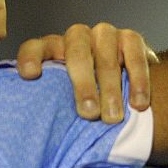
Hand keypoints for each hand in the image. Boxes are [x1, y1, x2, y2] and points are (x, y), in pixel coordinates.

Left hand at [16, 22, 155, 122]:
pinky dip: (138, 81)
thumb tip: (43, 133)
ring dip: (110, 89)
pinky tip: (138, 104)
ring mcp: (104, 34)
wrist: (124, 75)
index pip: (36, 47)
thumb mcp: (65, 93)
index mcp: (53, 47)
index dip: (30, 58)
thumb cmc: (86, 91)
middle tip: (89, 113)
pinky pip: (134, 56)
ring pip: (106, 58)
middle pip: (77, 55)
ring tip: (112, 117)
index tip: (29, 75)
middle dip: (83, 85)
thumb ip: (55, 100)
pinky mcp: (130, 38)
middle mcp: (77, 36)